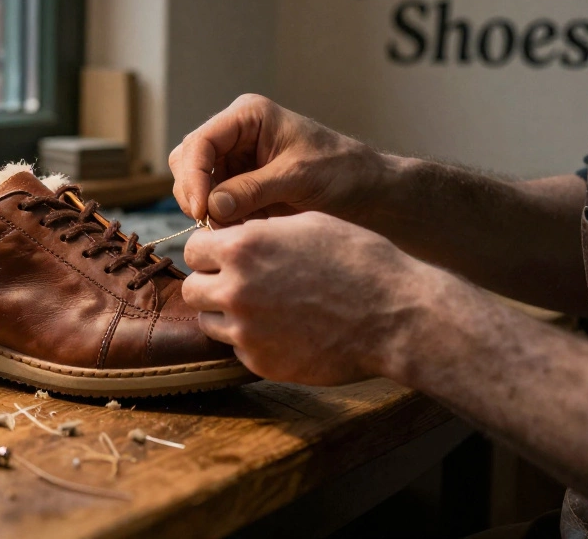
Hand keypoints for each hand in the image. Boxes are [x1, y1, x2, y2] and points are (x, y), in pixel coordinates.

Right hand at [169, 94, 387, 225]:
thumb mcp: (298, 177)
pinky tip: (240, 230)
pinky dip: (219, 219)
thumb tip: (211, 206)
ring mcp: (234, 160)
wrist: (364, 189)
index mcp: (247, 116)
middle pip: (188, 160)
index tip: (201, 210)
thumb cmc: (340, 170)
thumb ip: (253, 189)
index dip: (194, 176)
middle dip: (194, 193)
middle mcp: (234, 134)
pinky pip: (212, 203)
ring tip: (232, 229)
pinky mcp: (237, 185)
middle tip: (209, 224)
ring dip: (206, 209)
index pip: (201, 142)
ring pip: (195, 184)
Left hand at [182, 213, 442, 385]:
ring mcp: (246, 331)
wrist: (395, 315)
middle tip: (240, 284)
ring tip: (264, 308)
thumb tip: (232, 233)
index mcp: (244, 247)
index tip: (225, 256)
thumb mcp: (308, 224)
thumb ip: (261, 230)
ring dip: (226, 315)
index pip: (194, 248)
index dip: (210, 252)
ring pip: (209, 322)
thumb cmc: (359, 261)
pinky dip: (252, 341)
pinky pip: (237, 349)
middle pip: (192, 289)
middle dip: (211, 284)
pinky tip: (284, 331)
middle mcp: (236, 289)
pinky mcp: (260, 363)